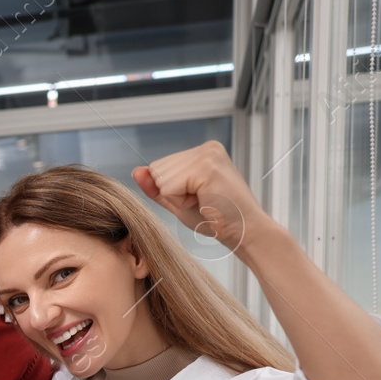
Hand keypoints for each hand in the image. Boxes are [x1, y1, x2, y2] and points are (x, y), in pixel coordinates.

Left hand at [133, 141, 272, 254]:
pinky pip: (169, 187)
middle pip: (157, 170)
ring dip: (178, 197)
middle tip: (202, 201)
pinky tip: (204, 201)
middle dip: (172, 193)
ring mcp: (207, 154)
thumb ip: (156, 186)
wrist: (244, 232)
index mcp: (202, 151)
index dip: (170, 190)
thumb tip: (136, 171)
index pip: (159, 167)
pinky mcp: (206, 167)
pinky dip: (181, 201)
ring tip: (204, 200)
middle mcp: (206, 147)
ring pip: (161, 178)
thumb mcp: (178, 201)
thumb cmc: (216, 218)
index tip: (197, 197)